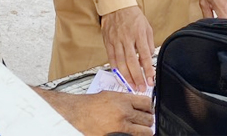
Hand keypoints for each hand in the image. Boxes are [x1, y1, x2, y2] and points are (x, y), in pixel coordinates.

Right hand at [34, 88, 153, 135]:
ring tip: (139, 128)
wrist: (77, 114)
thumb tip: (140, 104)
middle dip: (147, 120)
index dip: (150, 107)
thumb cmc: (91, 104)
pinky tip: (130, 133)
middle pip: (149, 118)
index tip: (148, 109)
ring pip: (146, 131)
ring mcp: (121, 126)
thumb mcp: (111, 95)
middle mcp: (124, 112)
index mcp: (124, 99)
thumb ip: (127, 100)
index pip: (148, 103)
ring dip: (144, 130)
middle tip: (144, 120)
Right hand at [100, 6, 154, 91]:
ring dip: (127, 77)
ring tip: (131, 86)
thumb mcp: (147, 27)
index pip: (145, 56)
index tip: (151, 80)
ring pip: (121, 63)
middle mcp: (127, 38)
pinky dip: (115, 70)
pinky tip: (120, 77)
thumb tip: (148, 59)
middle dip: (137, 77)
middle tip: (141, 88)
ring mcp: (116, 41)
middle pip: (132, 62)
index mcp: (139, 34)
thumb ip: (149, 44)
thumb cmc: (133, 16)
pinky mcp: (108, 43)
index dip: (148, 70)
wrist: (117, 6)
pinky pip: (111, 59)